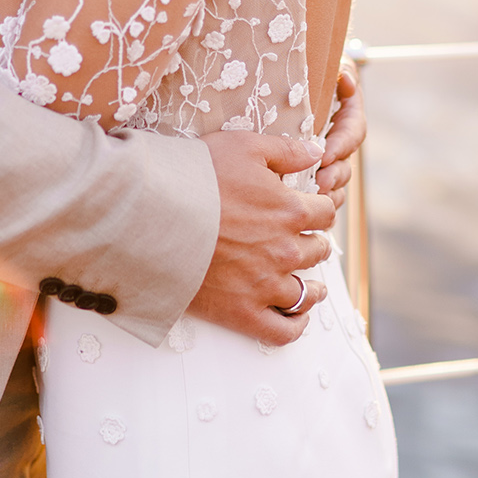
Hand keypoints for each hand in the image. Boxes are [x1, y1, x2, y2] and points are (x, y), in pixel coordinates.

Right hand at [189, 131, 335, 344]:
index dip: (321, 208)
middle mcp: (285, 250)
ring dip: (312, 286)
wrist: (152, 216)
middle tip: (305, 240)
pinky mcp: (243, 312)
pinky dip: (296, 325)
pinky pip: (284, 331)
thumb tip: (317, 153)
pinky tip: (295, 315)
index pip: (325, 212)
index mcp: (290, 210)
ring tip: (311, 285)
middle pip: (318, 250)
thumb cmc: (197, 175)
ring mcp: (266, 285)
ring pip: (307, 292)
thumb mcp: (244, 146)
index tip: (313, 209)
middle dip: (314, 242)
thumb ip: (287, 150)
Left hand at [315, 62, 364, 210]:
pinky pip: (323, 193)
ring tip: (313, 197)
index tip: (325, 155)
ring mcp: (326, 159)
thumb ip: (341, 71)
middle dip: (334, 175)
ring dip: (328, 191)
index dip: (342, 145)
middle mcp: (339, 139)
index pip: (353, 132)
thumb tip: (345, 79)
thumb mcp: (326, 66)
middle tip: (319, 184)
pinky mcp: (309, 172)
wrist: (284, 81)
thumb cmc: (306, 72)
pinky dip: (317, 202)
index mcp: (345, 115)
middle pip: (346, 162)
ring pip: (337, 181)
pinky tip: (306, 207)